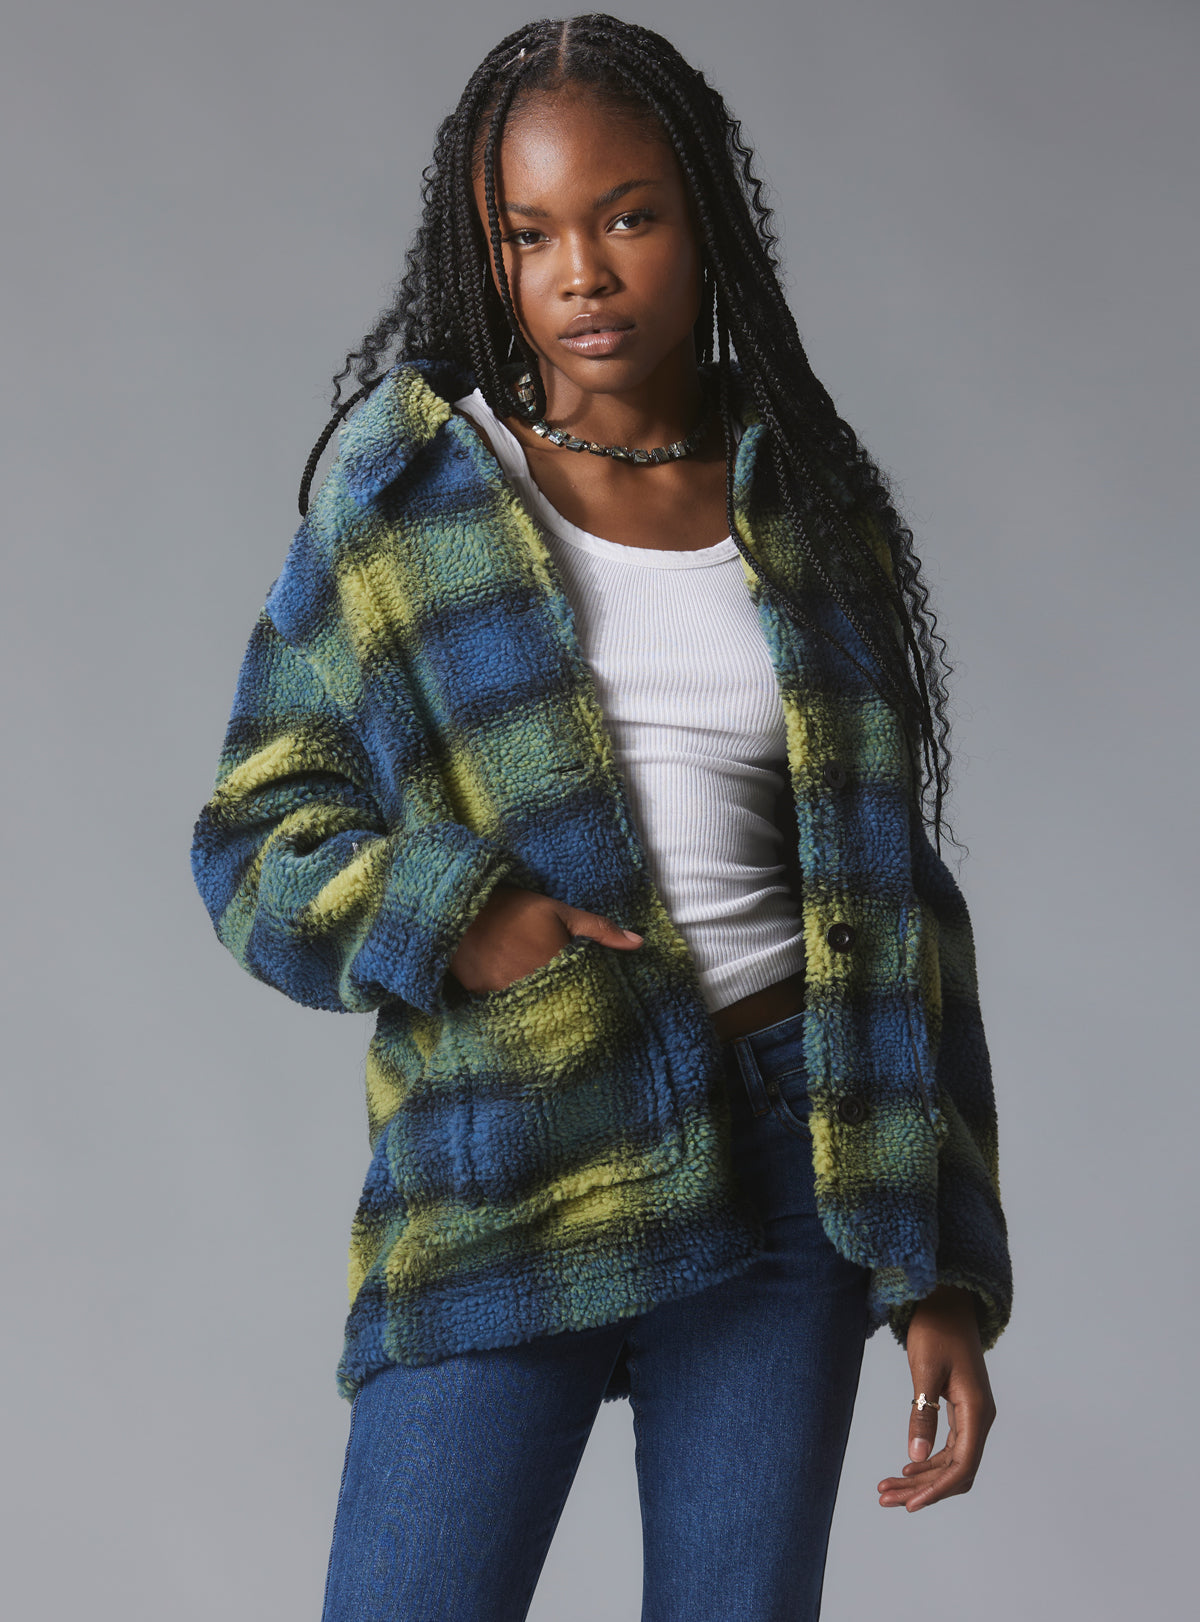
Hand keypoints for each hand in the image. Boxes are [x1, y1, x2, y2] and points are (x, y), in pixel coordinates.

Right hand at [447, 884, 642, 993]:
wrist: (463, 904)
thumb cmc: (516, 907)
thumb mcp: (561, 911)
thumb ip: (600, 930)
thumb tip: (639, 943)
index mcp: (556, 967)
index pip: (582, 996)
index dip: (587, 999)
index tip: (593, 1004)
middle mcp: (532, 986)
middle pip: (556, 1008)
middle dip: (563, 1008)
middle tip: (567, 1006)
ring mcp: (503, 993)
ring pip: (529, 1012)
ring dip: (538, 1009)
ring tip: (542, 1002)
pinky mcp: (480, 995)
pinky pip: (503, 1009)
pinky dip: (512, 1007)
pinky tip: (514, 996)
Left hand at [877, 1283, 995, 1511]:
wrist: (947, 1301)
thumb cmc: (936, 1329)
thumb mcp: (924, 1370)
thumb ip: (922, 1413)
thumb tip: (917, 1456)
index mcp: (977, 1411)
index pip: (961, 1465)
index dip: (936, 1490)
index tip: (910, 1504)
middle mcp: (980, 1418)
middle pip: (955, 1470)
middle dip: (922, 1489)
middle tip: (884, 1498)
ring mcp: (972, 1415)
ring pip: (950, 1462)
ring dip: (921, 1478)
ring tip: (886, 1488)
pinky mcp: (961, 1410)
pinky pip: (948, 1447)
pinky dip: (927, 1460)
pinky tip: (906, 1467)